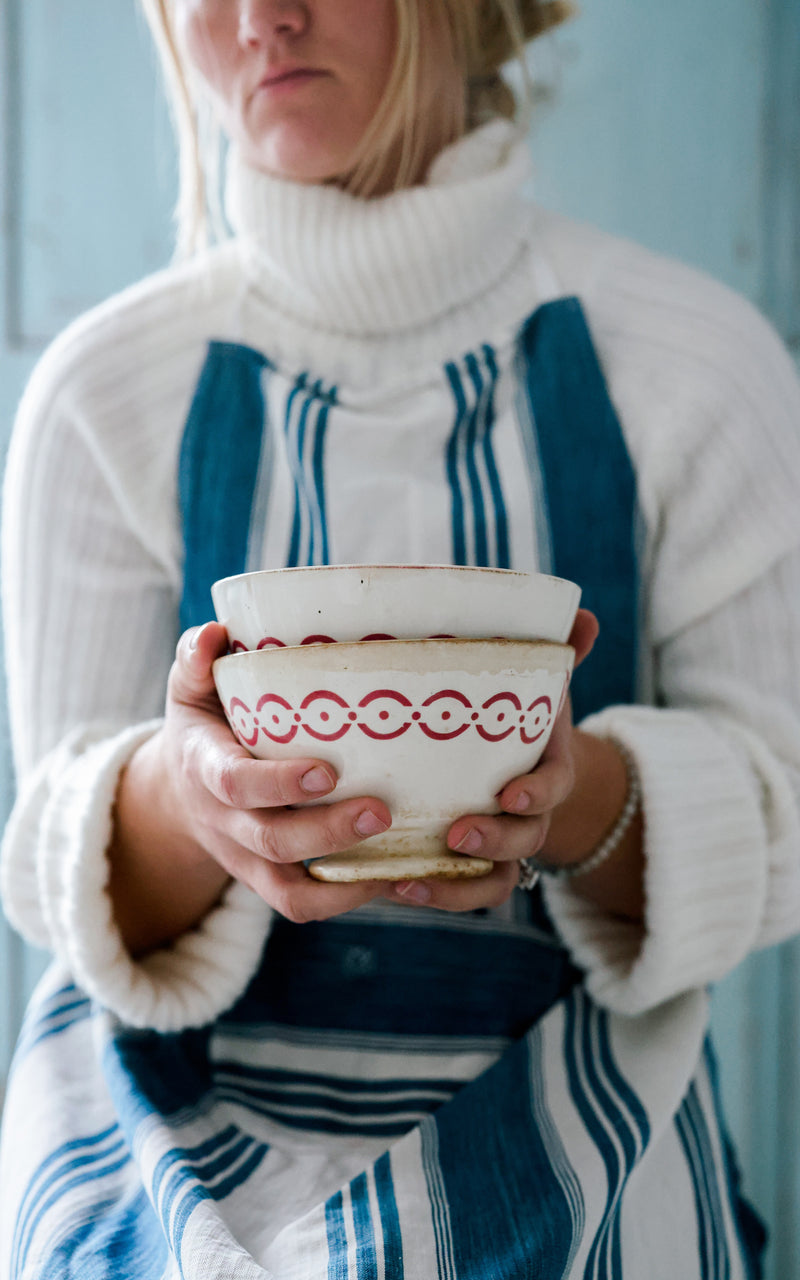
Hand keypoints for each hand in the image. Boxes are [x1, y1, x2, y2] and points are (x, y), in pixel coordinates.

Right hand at [109, 621, 393, 953]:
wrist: (177, 792)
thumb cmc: (202, 722)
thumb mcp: (189, 687)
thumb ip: (197, 659)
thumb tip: (217, 633)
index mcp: (203, 767)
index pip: (235, 783)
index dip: (279, 783)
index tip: (327, 771)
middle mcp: (222, 821)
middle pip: (271, 840)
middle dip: (327, 831)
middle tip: (383, 810)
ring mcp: (243, 857)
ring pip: (287, 889)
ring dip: (343, 882)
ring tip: (398, 861)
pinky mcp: (265, 879)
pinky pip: (300, 905)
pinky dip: (346, 900)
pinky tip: (392, 879)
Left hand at [387, 609, 601, 911]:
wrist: (508, 763)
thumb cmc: (512, 716)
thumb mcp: (534, 682)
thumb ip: (556, 652)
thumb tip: (583, 619)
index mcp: (545, 770)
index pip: (554, 787)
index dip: (537, 795)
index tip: (509, 792)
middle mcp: (525, 816)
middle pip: (524, 841)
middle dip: (494, 842)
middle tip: (457, 833)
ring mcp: (494, 847)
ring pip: (492, 882)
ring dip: (455, 888)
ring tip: (411, 880)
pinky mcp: (462, 866)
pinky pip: (456, 892)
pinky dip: (430, 893)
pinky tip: (392, 885)